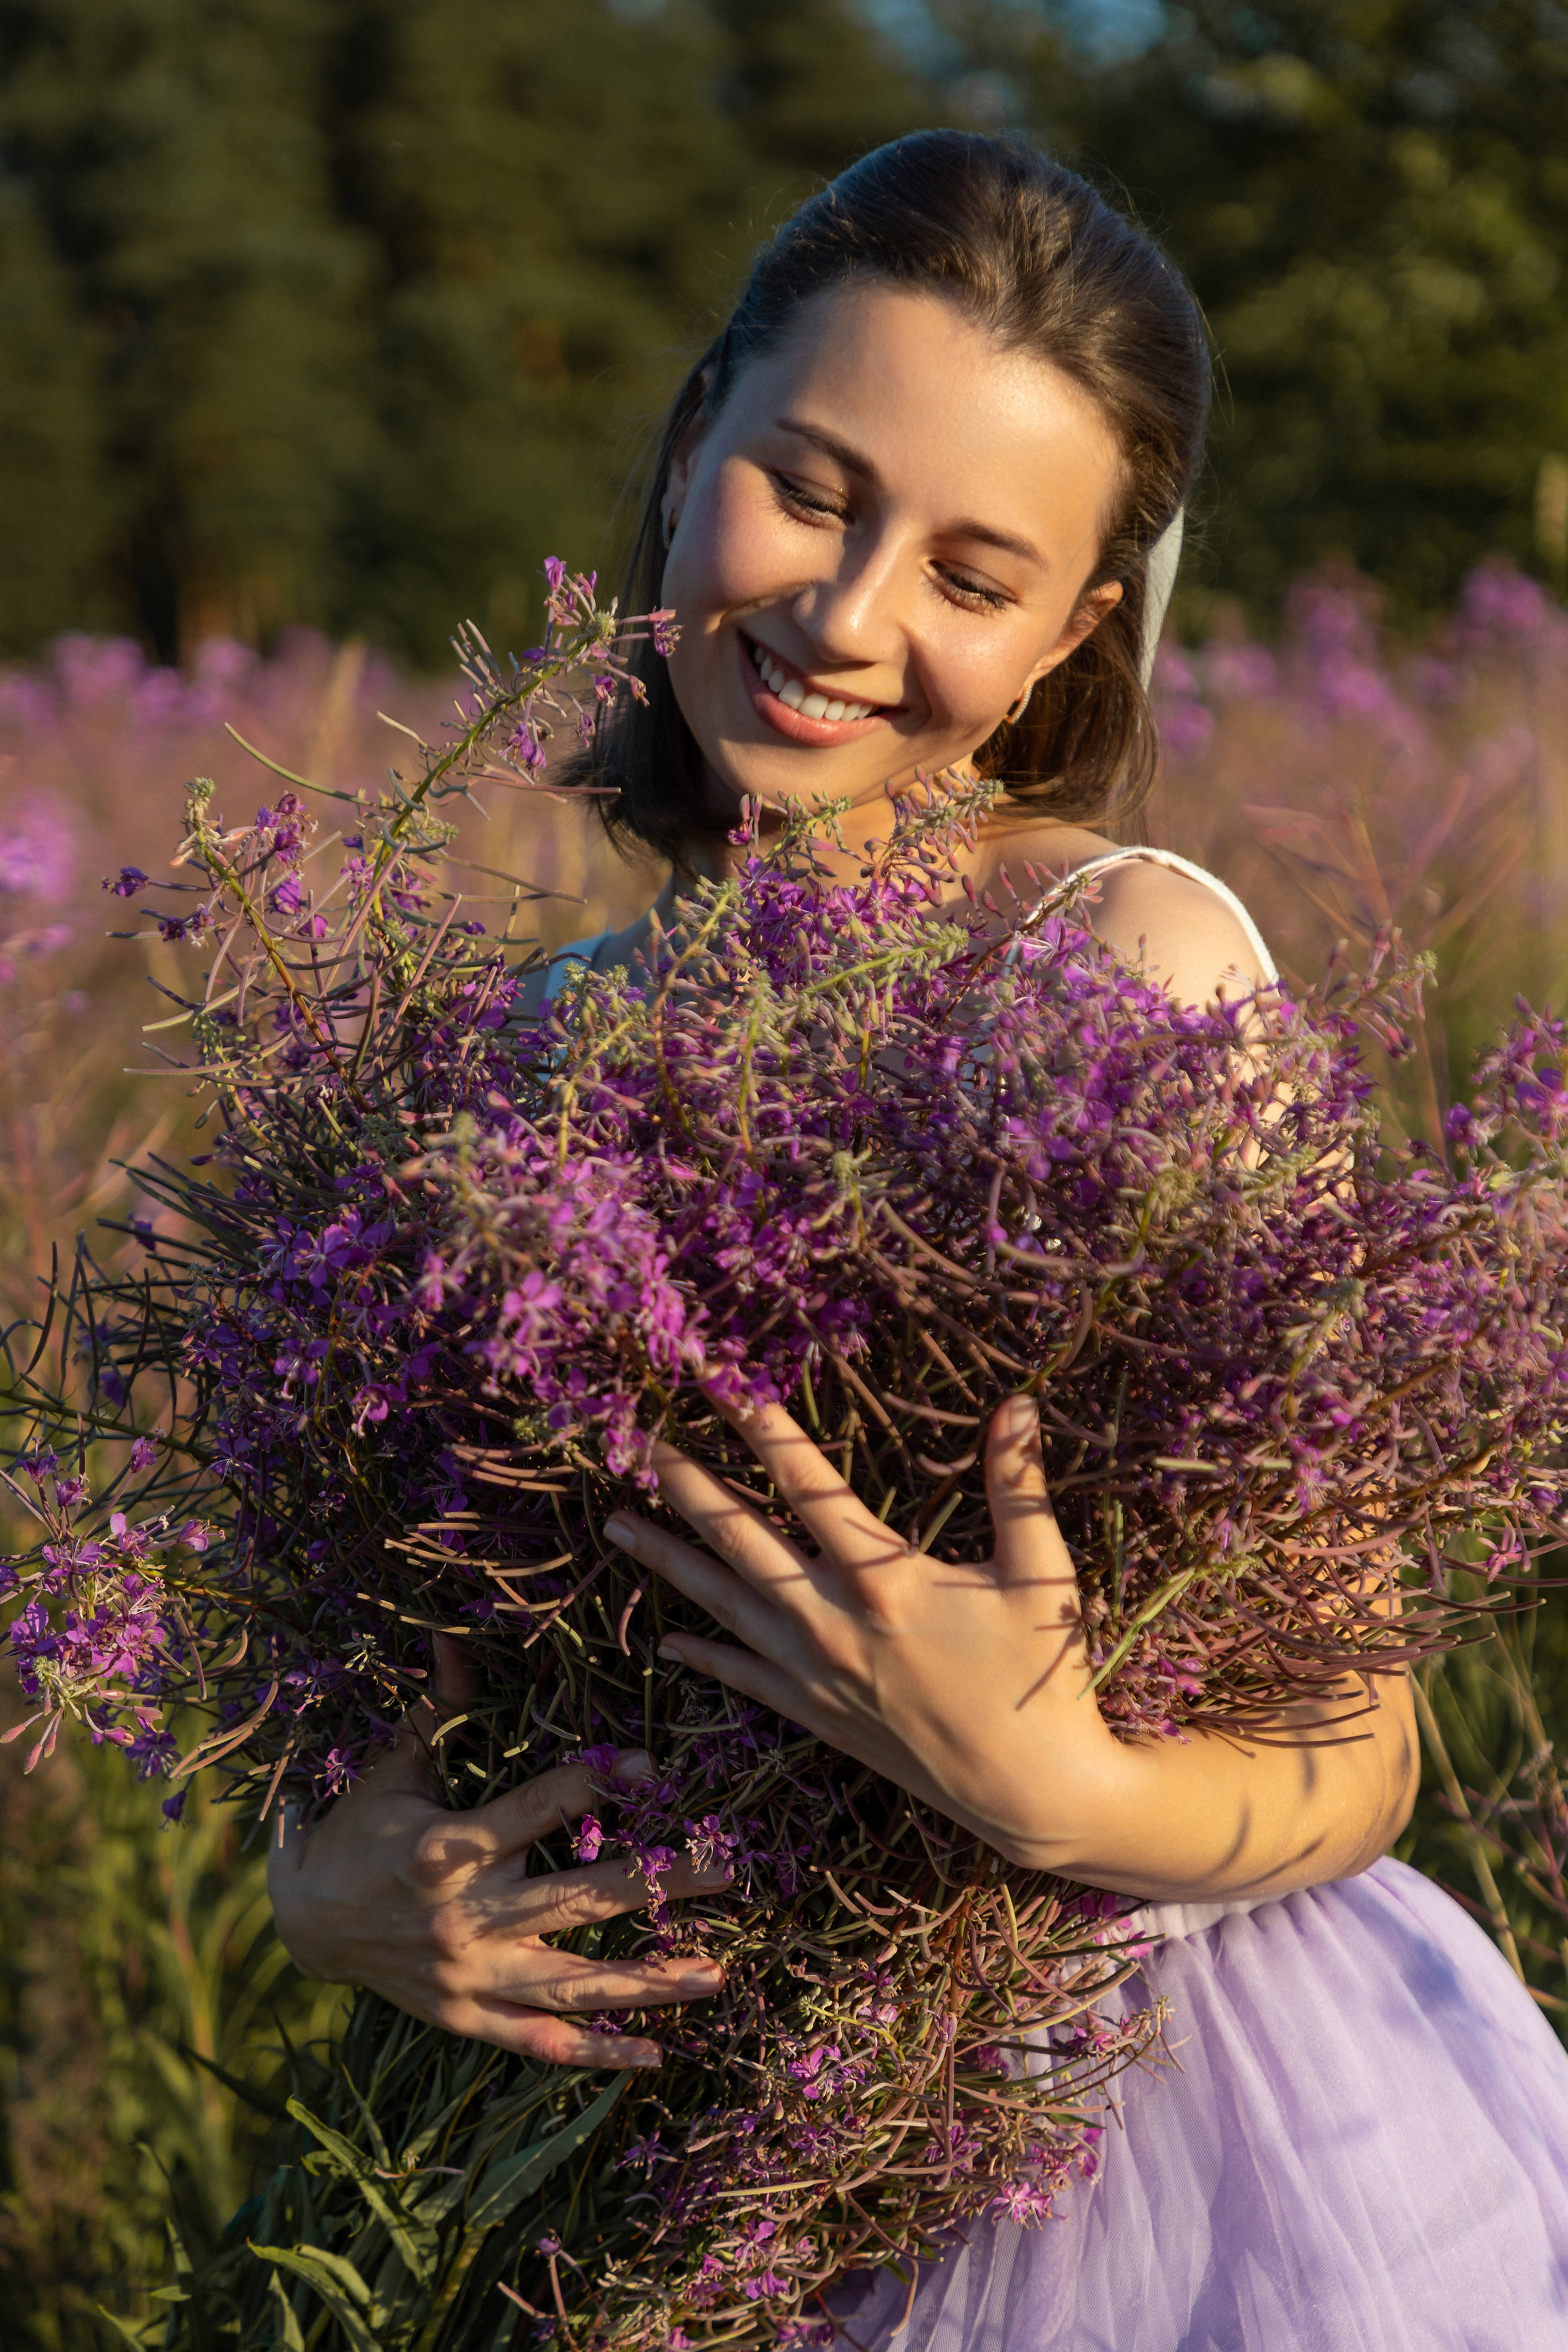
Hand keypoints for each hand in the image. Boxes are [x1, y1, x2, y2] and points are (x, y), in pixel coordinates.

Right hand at [266, 1639, 729, 2064]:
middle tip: (725, 1869)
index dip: (601, 1780)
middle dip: (657, 1884)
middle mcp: (465, 1916)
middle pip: (578, 1900)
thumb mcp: (395, 1766)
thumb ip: (440, 1707)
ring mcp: (468, 1976)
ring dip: (649, 1982)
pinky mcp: (465, 2018)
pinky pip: (539, 2042)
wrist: (302, 1922)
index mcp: (448, 1846)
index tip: (657, 1765)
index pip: (543, 1806)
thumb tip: (454, 1631)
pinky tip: (655, 2055)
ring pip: (572, 1984)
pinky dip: (596, 2054)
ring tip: (716, 1973)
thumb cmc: (360, 1830)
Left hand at [603, 1391, 1125, 1874]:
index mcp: (884, 1575)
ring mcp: (817, 1672)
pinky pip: (744, 1677)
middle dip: (686, 1482)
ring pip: (724, 1603)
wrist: (1033, 1793)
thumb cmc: (1043, 1677)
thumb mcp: (1040, 1572)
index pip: (806, 1479)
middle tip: (636, 1439)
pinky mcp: (817, 1716)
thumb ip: (1019, 1484)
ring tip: (615, 1522)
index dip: (758, 1422)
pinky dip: (704, 1654)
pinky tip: (667, 1639)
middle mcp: (834, 1619)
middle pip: (741, 1536)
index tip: (718, 1378)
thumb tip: (1016, 1401)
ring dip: (668, 1559)